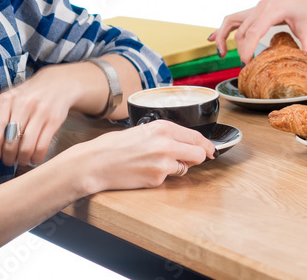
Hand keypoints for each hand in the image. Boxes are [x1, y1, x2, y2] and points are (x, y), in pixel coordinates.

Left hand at [0, 62, 84, 166]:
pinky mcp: (54, 120)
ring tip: (22, 160)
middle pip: (10, 143)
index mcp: (6, 100)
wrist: (57, 83)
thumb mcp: (8, 104)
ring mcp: (40, 112)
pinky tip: (35, 157)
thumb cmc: (28, 96)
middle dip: (8, 158)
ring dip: (23, 159)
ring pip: (26, 147)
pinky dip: (37, 157)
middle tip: (10, 160)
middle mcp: (22, 105)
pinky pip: (42, 146)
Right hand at [69, 120, 214, 193]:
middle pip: (199, 154)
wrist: (95, 163)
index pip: (196, 136)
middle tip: (191, 160)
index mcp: (163, 127)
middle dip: (197, 158)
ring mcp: (163, 163)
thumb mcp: (142, 131)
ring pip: (185, 168)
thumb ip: (164, 135)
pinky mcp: (157, 179)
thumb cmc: (114, 146)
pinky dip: (161, 177)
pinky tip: (145, 171)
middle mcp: (167, 143)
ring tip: (156, 163)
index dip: (206, 145)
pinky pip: (168, 179)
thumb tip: (183, 143)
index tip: (211, 150)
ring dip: (177, 168)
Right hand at [208, 0, 306, 62]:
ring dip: (225, 37)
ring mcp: (257, 7)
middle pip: (243, 30)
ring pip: (234, 23)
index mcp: (273, 9)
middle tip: (246, 69)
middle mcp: (261, 6)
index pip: (254, 30)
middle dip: (241, 50)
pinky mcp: (257, 11)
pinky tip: (212, 38)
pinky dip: (224, 29)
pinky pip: (235, 19)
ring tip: (222, 55)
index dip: (247, 48)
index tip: (246, 64)